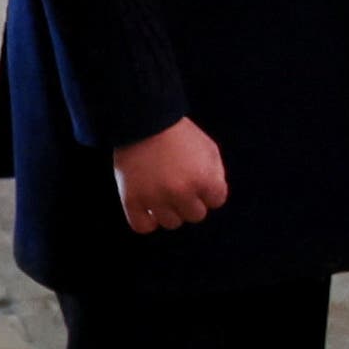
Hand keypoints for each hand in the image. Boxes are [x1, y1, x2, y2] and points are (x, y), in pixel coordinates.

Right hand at [111, 117, 229, 236]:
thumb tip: (213, 199)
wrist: (144, 122)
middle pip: (195, 215)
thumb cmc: (179, 135)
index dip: (208, 189)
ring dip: (170, 211)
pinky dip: (147, 221)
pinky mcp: (131, 200)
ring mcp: (155, 198)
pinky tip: (148, 208)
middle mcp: (181, 193)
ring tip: (163, 192)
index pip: (216, 201)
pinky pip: (143, 227)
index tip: (197, 177)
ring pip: (171, 223)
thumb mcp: (209, 149)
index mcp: (204, 180)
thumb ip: (216, 175)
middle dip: (190, 201)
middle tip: (179, 184)